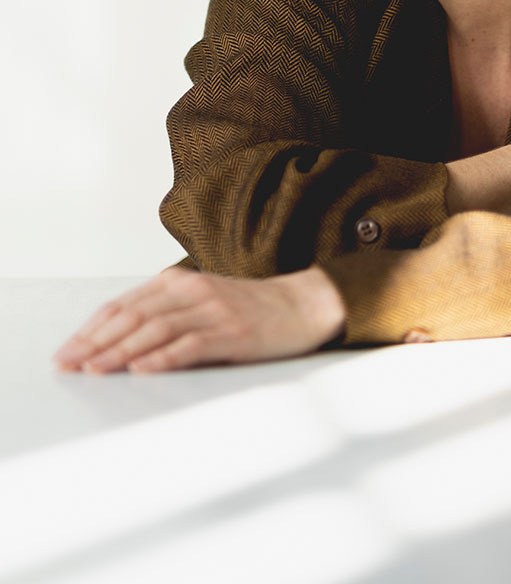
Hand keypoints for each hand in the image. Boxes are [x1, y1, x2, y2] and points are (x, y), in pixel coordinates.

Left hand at [52, 265, 346, 373]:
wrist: (303, 305)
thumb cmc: (250, 310)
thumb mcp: (203, 303)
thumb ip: (167, 313)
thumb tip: (117, 344)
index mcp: (180, 282)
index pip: (124, 305)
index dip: (92, 329)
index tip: (67, 352)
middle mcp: (193, 291)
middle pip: (134, 316)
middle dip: (96, 343)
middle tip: (69, 365)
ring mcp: (214, 310)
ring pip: (157, 329)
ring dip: (121, 351)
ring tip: (95, 369)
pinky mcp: (234, 332)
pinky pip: (193, 344)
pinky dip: (165, 357)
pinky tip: (144, 369)